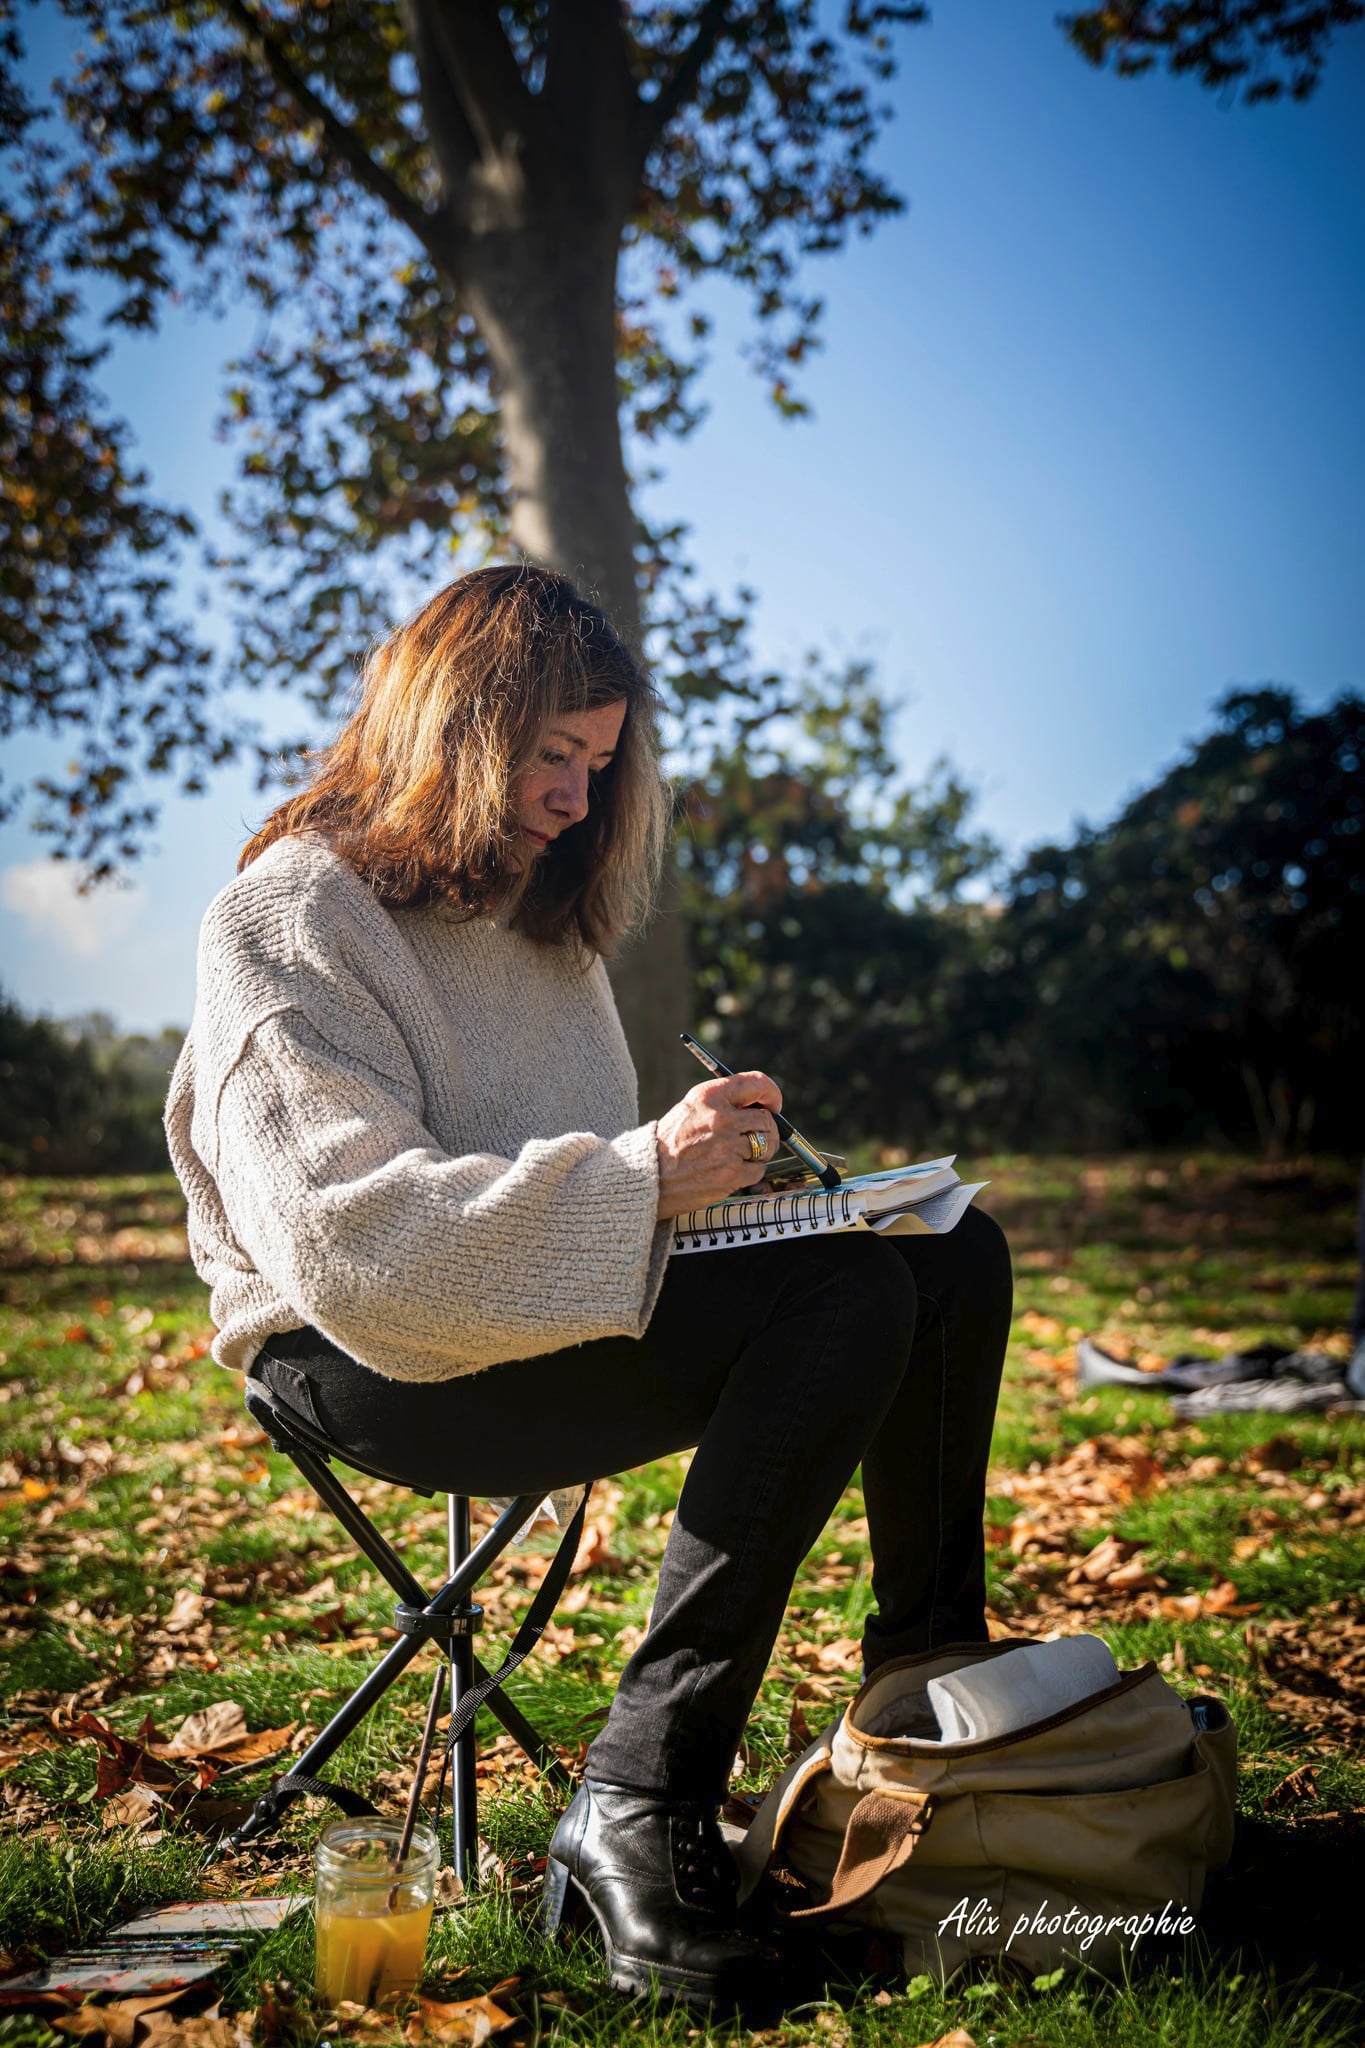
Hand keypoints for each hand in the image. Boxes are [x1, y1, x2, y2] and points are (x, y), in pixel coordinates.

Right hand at [654, 1070, 782, 1220]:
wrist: (650, 1176)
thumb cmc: (672, 1142)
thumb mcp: (691, 1108)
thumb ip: (723, 1102)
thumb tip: (762, 1104)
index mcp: (709, 1097)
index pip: (756, 1083)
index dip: (771, 1093)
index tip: (774, 1104)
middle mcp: (721, 1119)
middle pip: (766, 1119)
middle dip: (767, 1129)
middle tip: (758, 1136)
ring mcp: (727, 1147)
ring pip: (767, 1145)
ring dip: (760, 1152)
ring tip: (740, 1155)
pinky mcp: (731, 1173)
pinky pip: (759, 1169)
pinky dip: (751, 1171)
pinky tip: (732, 1170)